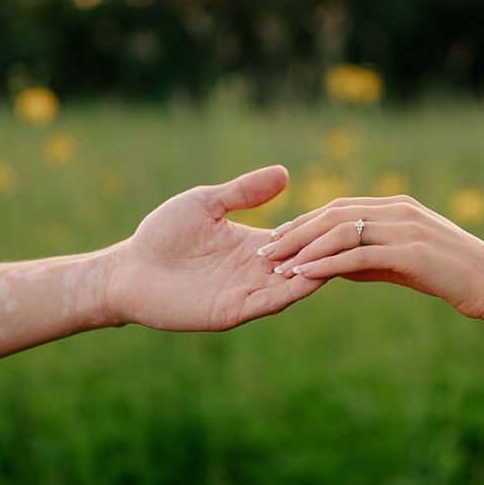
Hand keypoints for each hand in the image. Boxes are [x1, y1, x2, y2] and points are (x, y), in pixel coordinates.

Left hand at [101, 165, 324, 331]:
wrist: (129, 269)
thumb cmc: (163, 234)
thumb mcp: (206, 203)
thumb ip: (244, 192)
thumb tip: (285, 172)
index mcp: (251, 246)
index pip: (295, 240)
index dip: (316, 232)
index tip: (344, 219)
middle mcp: (253, 272)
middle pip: (299, 264)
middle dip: (322, 254)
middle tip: (353, 241)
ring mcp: (244, 293)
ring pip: (289, 286)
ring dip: (311, 275)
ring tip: (338, 261)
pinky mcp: (230, 312)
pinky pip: (265, 303)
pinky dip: (287, 293)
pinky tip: (305, 281)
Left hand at [257, 195, 483, 325]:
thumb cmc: (451, 276)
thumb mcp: (404, 263)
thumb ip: (369, 259)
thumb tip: (329, 265)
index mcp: (397, 206)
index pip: (339, 207)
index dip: (304, 221)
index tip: (275, 237)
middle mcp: (398, 210)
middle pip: (334, 214)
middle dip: (295, 232)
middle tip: (264, 250)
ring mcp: (406, 229)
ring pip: (341, 231)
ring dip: (304, 249)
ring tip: (276, 266)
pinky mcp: (411, 253)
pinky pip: (358, 255)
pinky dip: (327, 264)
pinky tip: (304, 276)